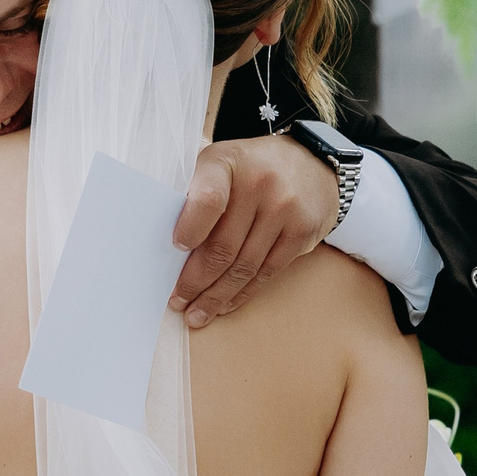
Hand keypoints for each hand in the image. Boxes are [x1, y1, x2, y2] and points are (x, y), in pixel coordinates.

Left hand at [168, 137, 338, 326]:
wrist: (310, 162)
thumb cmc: (250, 169)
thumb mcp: (218, 163)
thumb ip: (195, 193)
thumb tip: (167, 245)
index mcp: (227, 163)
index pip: (207, 200)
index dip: (190, 229)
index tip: (176, 250)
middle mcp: (259, 183)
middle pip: (223, 246)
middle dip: (196, 281)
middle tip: (179, 301)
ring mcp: (284, 209)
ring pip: (244, 266)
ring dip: (217, 296)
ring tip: (198, 313)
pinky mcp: (302, 232)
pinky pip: (267, 272)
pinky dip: (243, 293)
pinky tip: (226, 303)